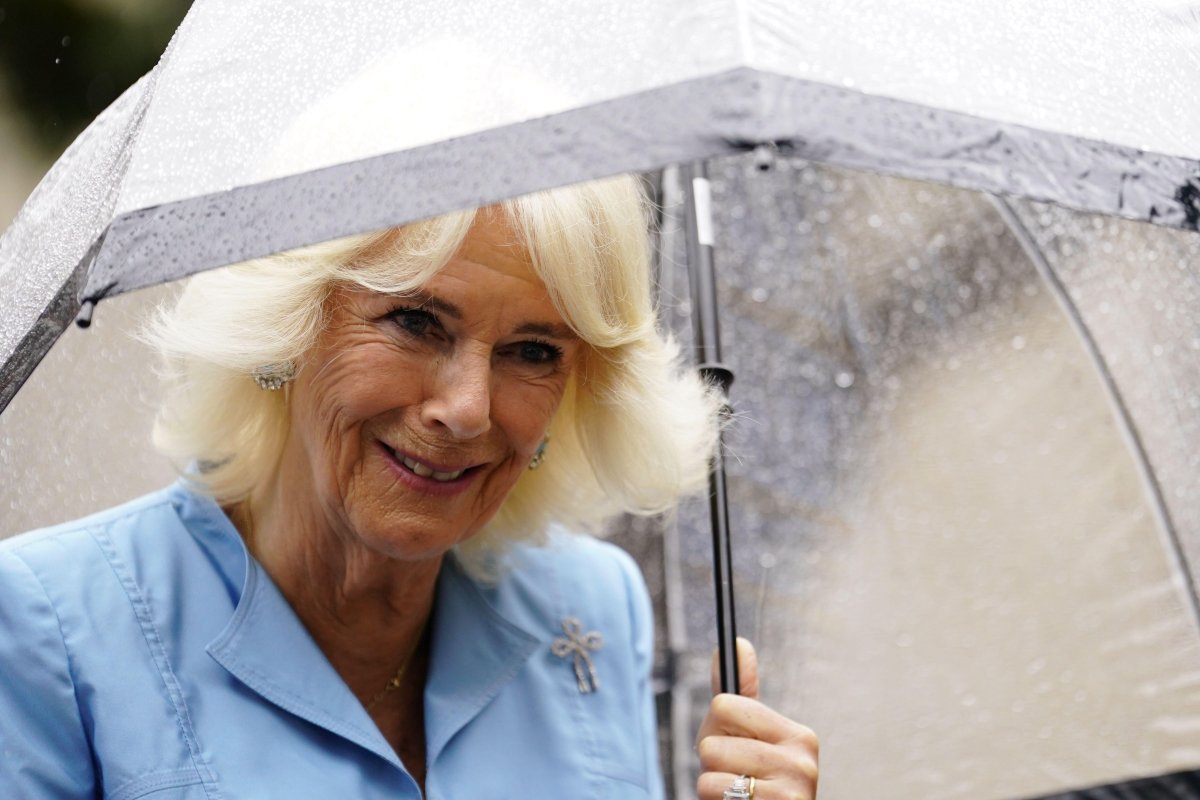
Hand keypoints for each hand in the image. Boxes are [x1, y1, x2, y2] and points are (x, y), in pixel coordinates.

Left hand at [695, 638, 818, 798]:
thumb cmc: (752, 786)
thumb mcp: (743, 737)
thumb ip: (739, 695)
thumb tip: (736, 643)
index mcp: (799, 735)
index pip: (724, 704)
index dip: (717, 729)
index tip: (737, 750)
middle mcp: (804, 760)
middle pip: (712, 741)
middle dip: (712, 763)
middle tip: (735, 778)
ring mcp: (793, 791)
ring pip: (708, 773)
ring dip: (711, 789)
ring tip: (736, 798)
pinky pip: (713, 795)